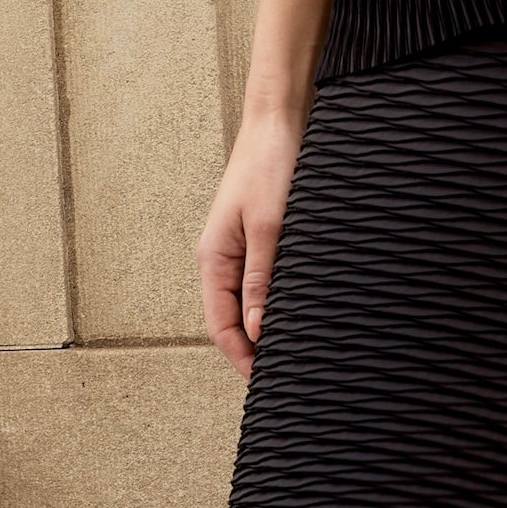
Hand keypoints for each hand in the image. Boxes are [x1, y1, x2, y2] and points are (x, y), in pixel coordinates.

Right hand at [197, 106, 305, 375]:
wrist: (277, 124)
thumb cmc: (270, 167)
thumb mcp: (270, 229)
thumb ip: (261, 281)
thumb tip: (257, 331)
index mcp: (213, 258)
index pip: (220, 325)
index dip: (241, 358)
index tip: (266, 383)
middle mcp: (219, 259)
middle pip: (229, 321)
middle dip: (252, 352)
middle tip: (285, 379)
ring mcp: (236, 251)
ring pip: (244, 306)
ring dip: (263, 332)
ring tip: (292, 355)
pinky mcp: (255, 242)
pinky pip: (257, 286)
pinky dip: (270, 308)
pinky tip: (293, 319)